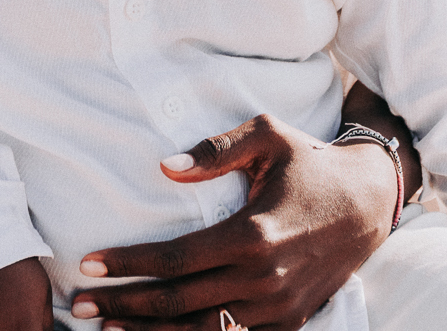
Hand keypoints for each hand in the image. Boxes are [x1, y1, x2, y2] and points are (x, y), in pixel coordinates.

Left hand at [72, 113, 399, 330]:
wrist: (368, 203)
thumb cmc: (311, 162)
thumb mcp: (268, 136)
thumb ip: (215, 149)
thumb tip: (165, 166)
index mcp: (253, 234)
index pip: (176, 259)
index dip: (129, 264)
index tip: (89, 264)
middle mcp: (264, 280)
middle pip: (179, 304)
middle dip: (124, 307)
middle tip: (78, 305)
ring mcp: (277, 309)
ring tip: (106, 329)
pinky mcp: (289, 323)